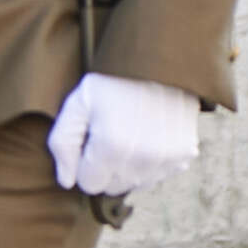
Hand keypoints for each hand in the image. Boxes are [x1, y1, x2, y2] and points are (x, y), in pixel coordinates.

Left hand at [45, 73, 202, 202]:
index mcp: (112, 146)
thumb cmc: (114, 81)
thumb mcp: (77, 103)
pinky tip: (150, 138)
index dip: (85, 163)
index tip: (92, 140)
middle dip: (106, 168)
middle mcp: (144, 157)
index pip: (89, 184)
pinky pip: (159, 175)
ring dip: (129, 167)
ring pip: (137, 183)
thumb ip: (62, 144)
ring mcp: (169, 157)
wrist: (163, 61)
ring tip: (131, 135)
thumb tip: (67, 181)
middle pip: (114, 187)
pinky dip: (152, 163)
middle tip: (111, 136)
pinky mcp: (186, 152)